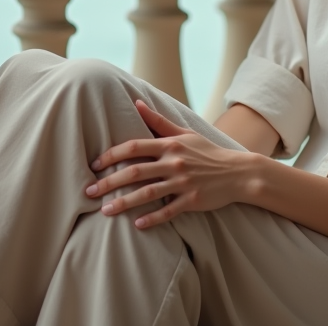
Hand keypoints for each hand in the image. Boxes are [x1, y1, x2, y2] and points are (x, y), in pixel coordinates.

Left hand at [85, 99, 251, 228]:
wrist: (238, 172)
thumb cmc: (207, 152)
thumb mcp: (184, 133)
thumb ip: (158, 120)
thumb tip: (136, 102)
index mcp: (169, 145)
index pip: (134, 147)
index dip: (112, 155)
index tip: (95, 164)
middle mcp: (173, 163)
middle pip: (134, 172)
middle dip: (109, 182)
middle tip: (90, 191)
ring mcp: (182, 183)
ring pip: (147, 194)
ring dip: (123, 203)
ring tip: (104, 211)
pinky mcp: (192, 201)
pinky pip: (168, 211)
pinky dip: (151, 218)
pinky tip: (136, 224)